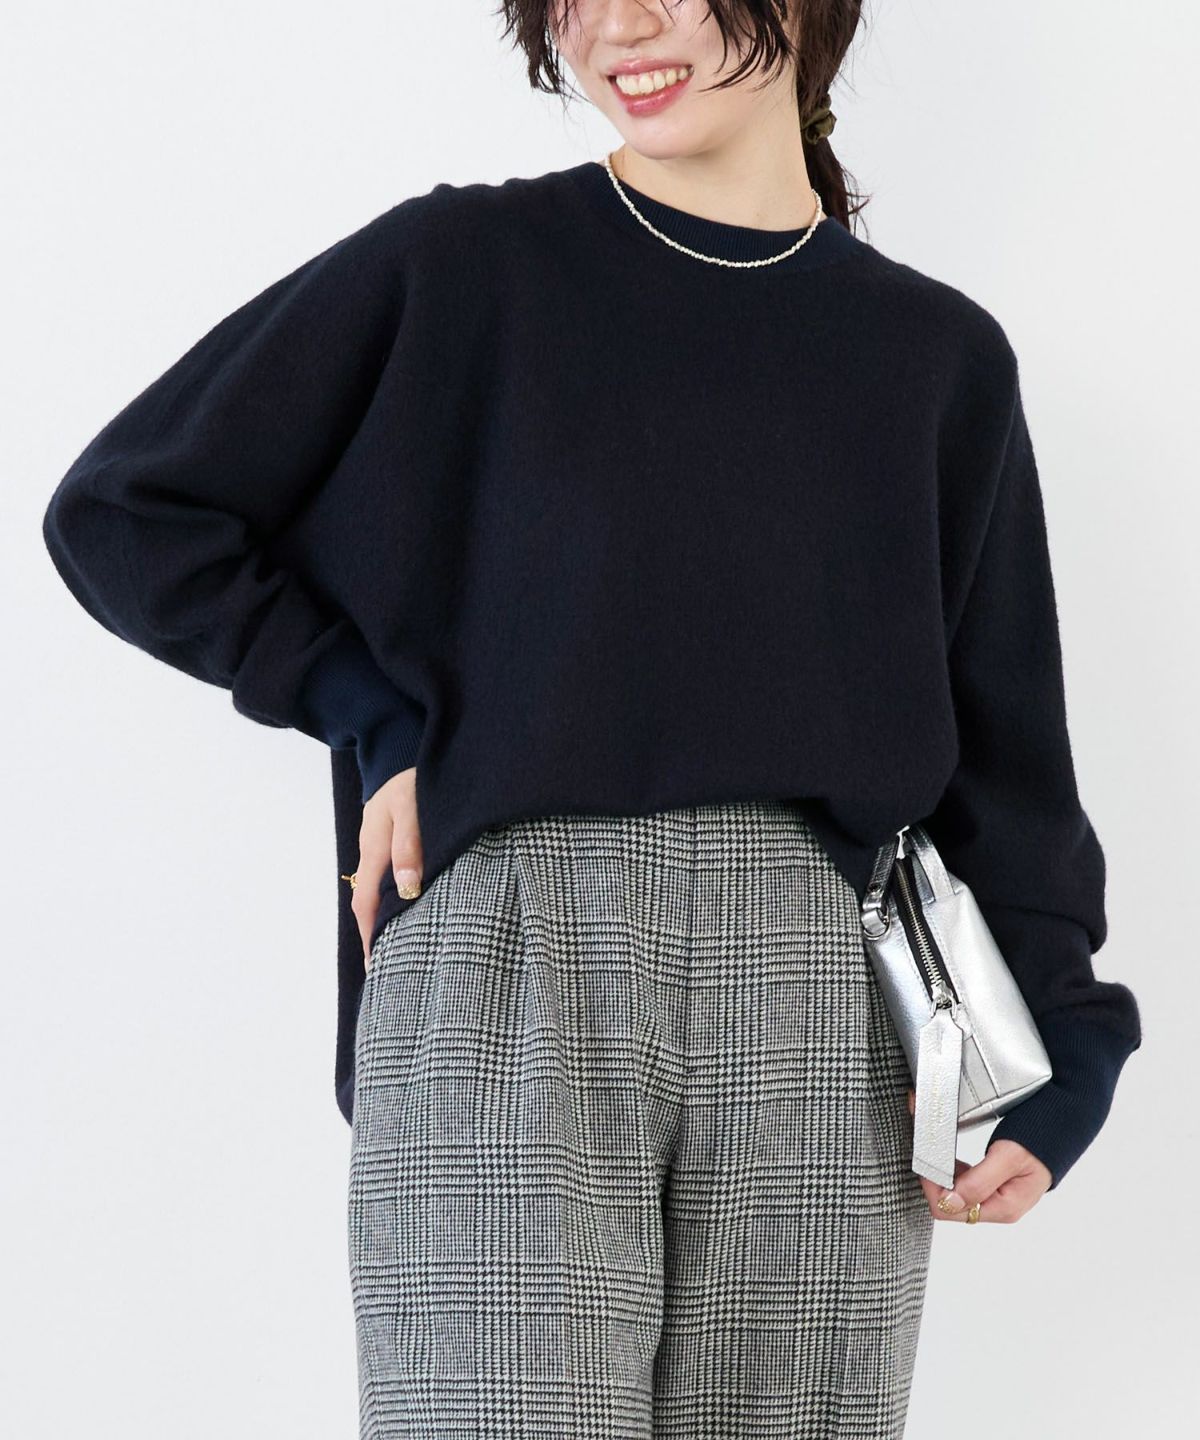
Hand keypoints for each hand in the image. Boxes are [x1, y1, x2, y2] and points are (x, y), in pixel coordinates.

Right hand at [351, 766, 423, 975]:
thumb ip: (409, 844)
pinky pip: (389, 879)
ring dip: (386, 920)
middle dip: (376, 936)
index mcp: (374, 847)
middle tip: (389, 972)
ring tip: (400, 952)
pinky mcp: (390, 845)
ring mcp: (379, 849)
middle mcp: (372, 853)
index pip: (366, 903)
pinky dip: (395, 901)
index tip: (379, 966)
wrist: (406, 752)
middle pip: (368, 904)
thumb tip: (407, 888)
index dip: (371, 935)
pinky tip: (410, 913)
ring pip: (379, 892)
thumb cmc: (415, 779)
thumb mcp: (412, 806)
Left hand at [906, 1088, 1052, 1221]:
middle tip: (925, 1149)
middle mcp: (997, 1208)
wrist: (1063, 1126)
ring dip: (941, 1174)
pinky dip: (951, 1170)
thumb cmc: (1042, 1140)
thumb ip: (979, 1182)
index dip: (930, 1184)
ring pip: (953, 1195)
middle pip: (948, 1204)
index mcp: (1002, 1207)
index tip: (924, 1157)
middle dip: (932, 1177)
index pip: (948, 1209)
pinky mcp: (995, 1188)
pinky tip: (951, 1156)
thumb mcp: (1009, 1157)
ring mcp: (996, 1199)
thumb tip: (950, 1202)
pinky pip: (963, 1185)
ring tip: (936, 1149)